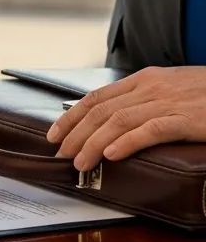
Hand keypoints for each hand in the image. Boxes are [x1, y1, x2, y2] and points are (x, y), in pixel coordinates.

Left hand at [46, 66, 205, 170]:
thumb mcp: (171, 89)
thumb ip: (143, 100)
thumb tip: (112, 119)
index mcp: (145, 79)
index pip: (97, 97)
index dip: (72, 117)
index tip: (54, 134)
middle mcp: (152, 87)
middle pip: (101, 110)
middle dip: (76, 133)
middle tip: (61, 154)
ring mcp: (169, 102)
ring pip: (119, 121)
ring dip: (93, 143)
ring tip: (79, 162)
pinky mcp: (187, 119)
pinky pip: (150, 130)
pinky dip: (127, 142)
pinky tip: (111, 155)